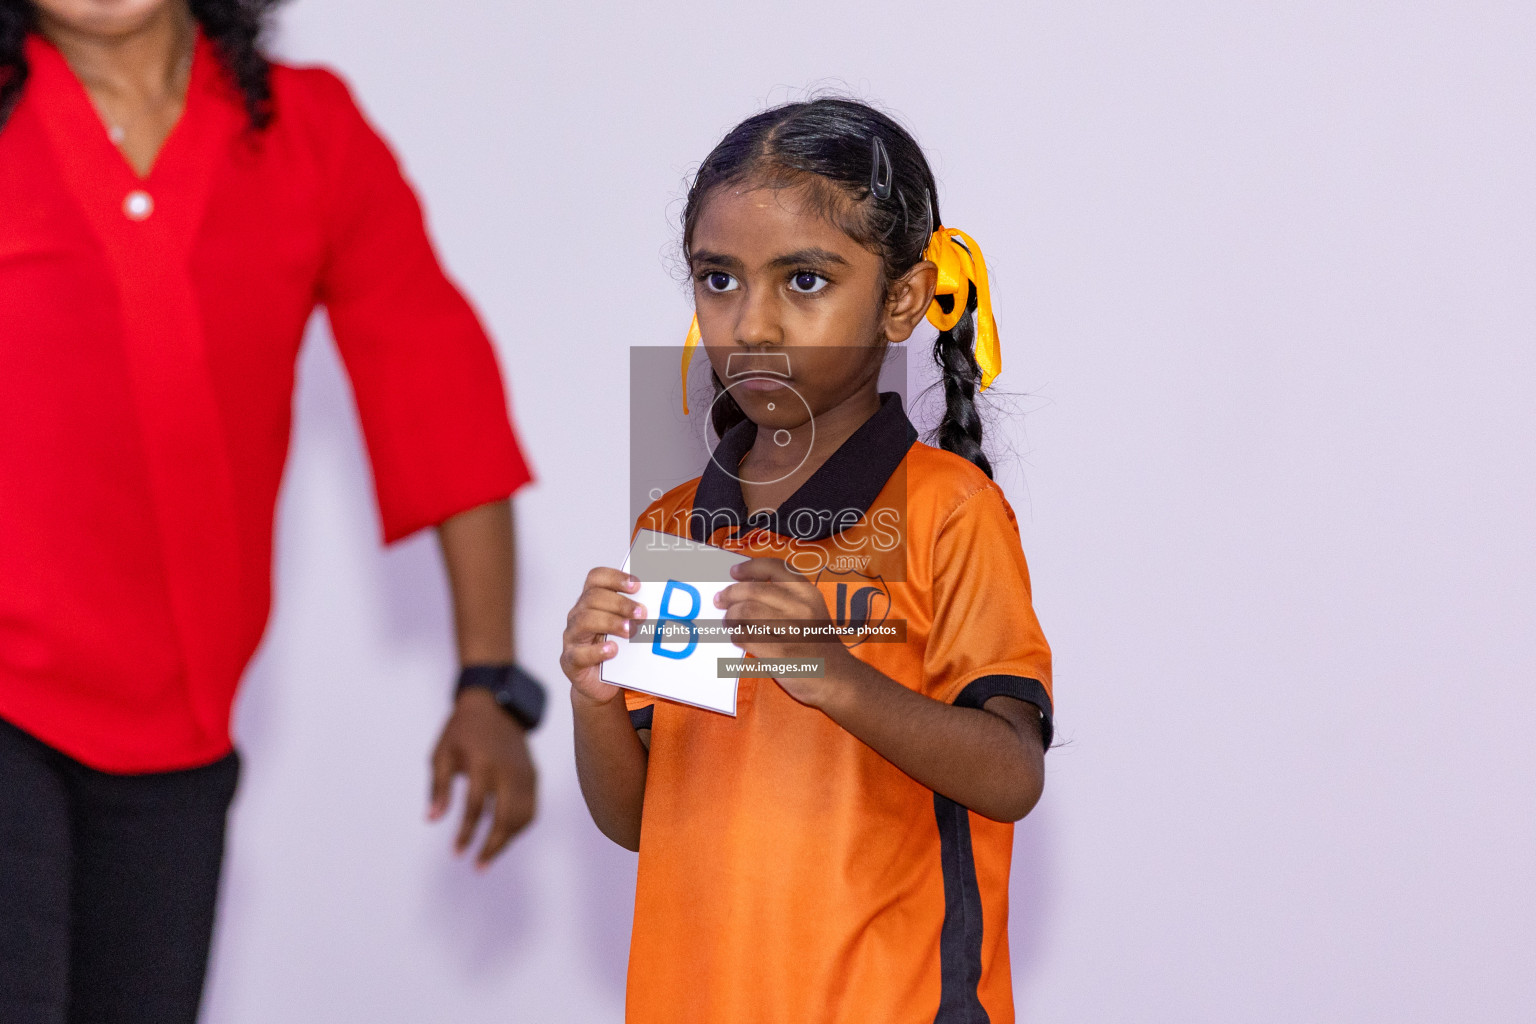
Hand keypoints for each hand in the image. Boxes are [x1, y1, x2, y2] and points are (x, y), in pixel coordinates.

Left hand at [428, 687, 536, 867]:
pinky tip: (505, 836)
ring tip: (489, 856)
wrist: (494, 704)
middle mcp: (507, 770)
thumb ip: (438, 788)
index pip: (477, 808)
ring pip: (523, 817)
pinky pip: (531, 808)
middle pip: (506, 818)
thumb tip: (432, 820)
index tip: (457, 854)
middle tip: (478, 866)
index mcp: (482, 763)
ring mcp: (524, 773)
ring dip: (507, 840)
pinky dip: (520, 826)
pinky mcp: (533, 774)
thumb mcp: (441, 754)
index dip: (466, 834)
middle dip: (492, 847)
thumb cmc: (461, 730)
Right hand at [561, 567, 646, 706]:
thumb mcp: (625, 627)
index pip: (596, 578)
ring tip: (631, 631)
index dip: (615, 577)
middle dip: (620, 603)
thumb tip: (664, 604)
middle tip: (642, 613)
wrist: (600, 683)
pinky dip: (597, 651)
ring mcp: (572, 637)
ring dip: (611, 622)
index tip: (637, 585)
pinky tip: (613, 650)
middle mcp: (578, 615)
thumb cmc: (616, 650)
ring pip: (584, 621)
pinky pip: (579, 653)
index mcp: (591, 601)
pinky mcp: (571, 661)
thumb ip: (636, 614)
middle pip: (592, 598)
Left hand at [713, 557, 856, 705]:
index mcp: (808, 592)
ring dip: (730, 617)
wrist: (838, 678)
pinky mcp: (781, 653)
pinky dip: (736, 636)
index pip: (774, 567)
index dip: (749, 567)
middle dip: (730, 594)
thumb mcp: (812, 610)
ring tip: (729, 623)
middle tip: (720, 601)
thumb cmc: (818, 644)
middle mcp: (801, 607)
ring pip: (746, 612)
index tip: (734, 573)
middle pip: (753, 590)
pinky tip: (738, 638)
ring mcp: (791, 630)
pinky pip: (746, 637)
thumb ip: (786, 597)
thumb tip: (744, 588)